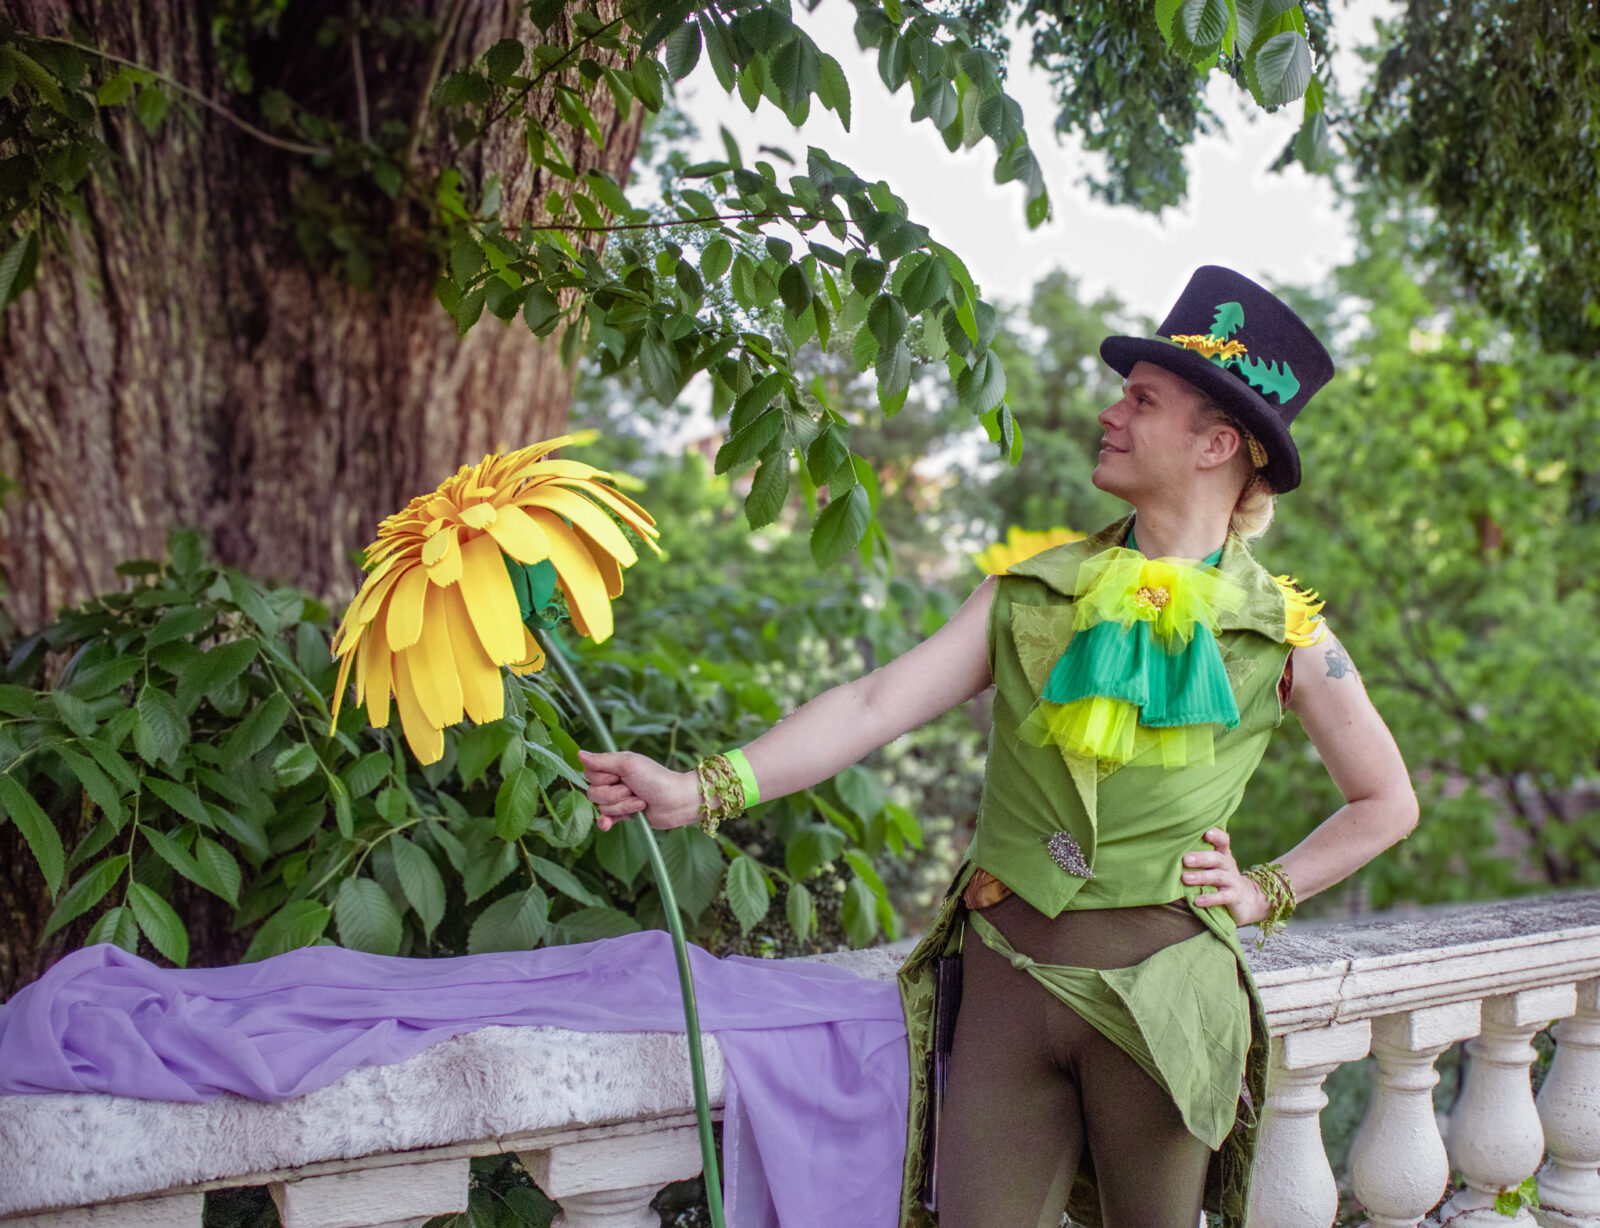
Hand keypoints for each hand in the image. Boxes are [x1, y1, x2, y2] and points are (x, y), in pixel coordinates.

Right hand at [577, 749, 697, 831]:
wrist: (676, 802)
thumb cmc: (656, 778)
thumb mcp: (628, 764)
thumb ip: (602, 761)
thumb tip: (579, 754)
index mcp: (614, 767)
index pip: (589, 773)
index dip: (602, 778)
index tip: (619, 775)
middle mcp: (614, 782)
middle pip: (593, 792)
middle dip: (614, 794)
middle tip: (633, 789)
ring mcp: (618, 799)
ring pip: (602, 807)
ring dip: (623, 806)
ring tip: (640, 801)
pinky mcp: (624, 815)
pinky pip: (605, 820)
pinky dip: (606, 822)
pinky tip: (607, 825)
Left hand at [1182, 828, 1267, 927]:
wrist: (1248, 899)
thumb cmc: (1220, 877)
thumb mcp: (1213, 864)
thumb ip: (1198, 855)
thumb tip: (1169, 848)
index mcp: (1222, 854)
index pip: (1222, 841)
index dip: (1216, 835)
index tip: (1205, 832)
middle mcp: (1228, 865)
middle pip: (1216, 858)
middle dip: (1201, 858)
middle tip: (1185, 859)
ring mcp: (1232, 881)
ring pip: (1217, 877)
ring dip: (1201, 877)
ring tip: (1185, 878)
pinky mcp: (1234, 897)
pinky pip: (1222, 897)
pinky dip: (1210, 899)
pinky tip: (1197, 901)